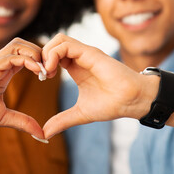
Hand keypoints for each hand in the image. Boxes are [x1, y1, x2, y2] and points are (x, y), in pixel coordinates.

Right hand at [0, 38, 45, 137]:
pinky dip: (27, 60)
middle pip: (23, 44)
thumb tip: (42, 136)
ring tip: (44, 70)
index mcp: (3, 74)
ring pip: (18, 44)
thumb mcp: (3, 118)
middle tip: (49, 71)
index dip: (40, 62)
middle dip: (40, 52)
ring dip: (35, 53)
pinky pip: (11, 56)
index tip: (49, 77)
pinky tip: (37, 72)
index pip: (25, 56)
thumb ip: (23, 122)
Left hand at [41, 34, 158, 138]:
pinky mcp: (91, 53)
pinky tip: (52, 70)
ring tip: (47, 72)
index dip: (43, 63)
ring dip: (47, 53)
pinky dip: (53, 54)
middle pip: (54, 43)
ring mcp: (85, 53)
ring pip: (59, 39)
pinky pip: (66, 45)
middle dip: (42, 56)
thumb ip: (62, 121)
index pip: (53, 54)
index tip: (41, 78)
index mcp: (76, 67)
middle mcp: (80, 57)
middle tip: (42, 74)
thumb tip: (45, 133)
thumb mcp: (80, 114)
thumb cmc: (112, 104)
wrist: (132, 101)